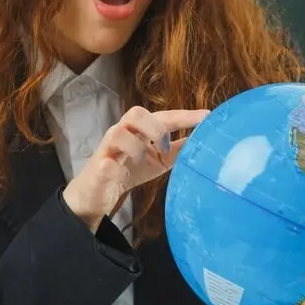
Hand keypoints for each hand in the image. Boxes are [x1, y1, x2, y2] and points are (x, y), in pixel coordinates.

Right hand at [61, 106, 210, 229]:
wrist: (98, 192)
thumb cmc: (129, 169)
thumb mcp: (159, 160)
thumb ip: (178, 149)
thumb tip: (204, 141)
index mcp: (139, 129)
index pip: (162, 116)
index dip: (184, 116)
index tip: (207, 117)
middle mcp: (122, 133)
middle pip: (134, 113)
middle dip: (155, 126)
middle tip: (166, 146)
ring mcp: (107, 149)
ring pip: (117, 133)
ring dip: (136, 147)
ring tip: (143, 160)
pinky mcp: (97, 168)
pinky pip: (105, 164)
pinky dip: (116, 169)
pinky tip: (123, 175)